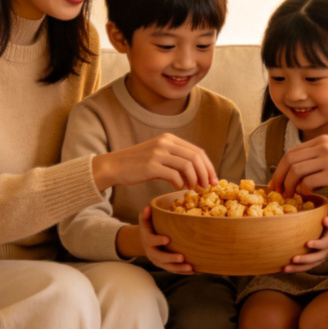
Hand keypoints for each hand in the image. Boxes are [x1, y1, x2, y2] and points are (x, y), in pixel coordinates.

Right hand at [92, 133, 217, 192]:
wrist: (114, 166)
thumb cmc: (137, 164)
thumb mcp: (158, 155)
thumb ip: (175, 160)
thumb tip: (195, 174)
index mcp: (169, 139)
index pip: (197, 151)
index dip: (208, 166)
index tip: (213, 179)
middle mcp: (165, 143)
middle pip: (195, 157)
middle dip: (206, 173)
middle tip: (208, 187)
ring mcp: (158, 153)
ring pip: (187, 166)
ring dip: (195, 180)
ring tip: (194, 189)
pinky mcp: (151, 166)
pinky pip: (174, 175)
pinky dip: (180, 183)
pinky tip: (178, 188)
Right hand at [139, 206, 194, 273]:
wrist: (145, 242)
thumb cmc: (148, 228)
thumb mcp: (145, 221)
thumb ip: (145, 215)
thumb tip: (147, 208)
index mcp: (147, 241)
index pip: (151, 241)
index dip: (158, 240)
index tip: (167, 239)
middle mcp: (152, 253)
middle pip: (160, 258)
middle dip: (171, 258)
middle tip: (182, 257)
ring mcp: (158, 261)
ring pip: (168, 267)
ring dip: (179, 268)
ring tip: (191, 267)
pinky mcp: (165, 266)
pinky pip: (174, 270)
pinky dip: (183, 272)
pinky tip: (194, 271)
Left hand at [269, 135, 327, 198]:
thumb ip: (318, 156)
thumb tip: (297, 168)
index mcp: (322, 140)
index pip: (292, 152)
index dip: (281, 168)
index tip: (277, 182)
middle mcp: (324, 147)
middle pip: (290, 160)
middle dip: (280, 177)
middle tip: (277, 191)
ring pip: (296, 171)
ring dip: (290, 186)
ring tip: (291, 196)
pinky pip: (309, 183)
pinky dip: (304, 191)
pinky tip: (308, 196)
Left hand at [283, 214, 327, 272]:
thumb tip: (325, 219)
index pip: (323, 245)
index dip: (316, 244)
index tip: (307, 243)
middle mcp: (323, 254)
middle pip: (314, 259)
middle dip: (304, 259)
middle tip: (294, 259)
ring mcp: (317, 260)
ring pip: (307, 266)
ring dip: (296, 268)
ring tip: (285, 268)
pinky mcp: (311, 264)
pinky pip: (303, 268)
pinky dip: (294, 270)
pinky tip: (283, 270)